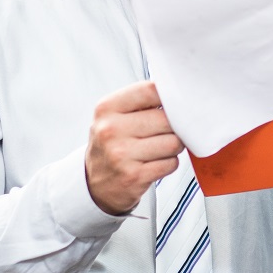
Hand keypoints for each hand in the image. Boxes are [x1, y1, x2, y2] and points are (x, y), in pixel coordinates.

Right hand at [84, 80, 182, 214]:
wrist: (94, 182)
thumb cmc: (112, 142)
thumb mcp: (115, 115)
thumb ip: (143, 100)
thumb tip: (178, 94)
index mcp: (107, 108)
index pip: (150, 90)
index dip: (170, 96)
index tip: (175, 102)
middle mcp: (111, 130)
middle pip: (167, 119)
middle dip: (175, 125)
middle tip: (166, 130)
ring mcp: (121, 154)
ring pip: (173, 142)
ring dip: (174, 146)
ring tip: (160, 147)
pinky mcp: (134, 176)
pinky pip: (171, 163)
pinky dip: (169, 163)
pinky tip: (155, 162)